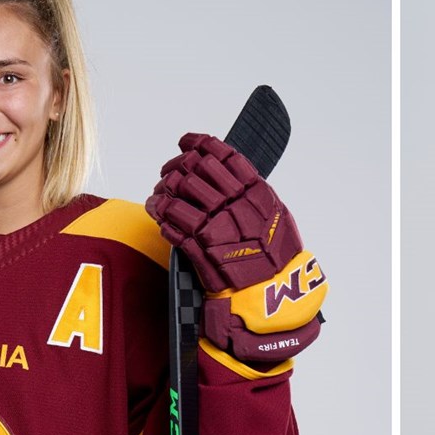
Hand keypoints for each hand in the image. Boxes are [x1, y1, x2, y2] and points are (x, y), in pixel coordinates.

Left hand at [147, 133, 301, 290]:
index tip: (187, 143)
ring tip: (160, 195)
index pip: (222, 155)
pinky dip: (160, 215)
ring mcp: (216, 226)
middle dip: (177, 167)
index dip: (199, 144)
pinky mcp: (199, 248)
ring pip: (178, 193)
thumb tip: (226, 169)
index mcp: (255, 192)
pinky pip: (171, 224)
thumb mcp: (275, 212)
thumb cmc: (276, 255)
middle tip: (170, 173)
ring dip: (164, 191)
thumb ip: (252, 190)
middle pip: (195, 169)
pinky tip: (159, 212)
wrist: (271, 290)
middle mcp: (235, 205)